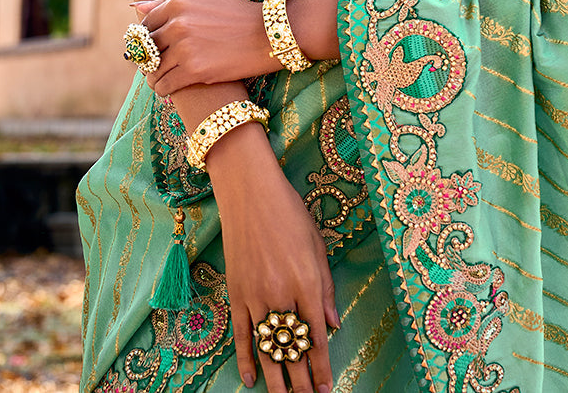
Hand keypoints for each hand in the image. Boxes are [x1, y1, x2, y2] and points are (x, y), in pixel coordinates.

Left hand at [135, 0, 281, 94]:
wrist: (268, 34)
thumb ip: (168, 2)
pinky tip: (169, 90)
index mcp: (178, 2)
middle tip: (154, 66)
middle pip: (147, 47)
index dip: (145, 39)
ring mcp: (184, 48)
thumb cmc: (238, 14)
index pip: (146, 24)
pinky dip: (164, 90)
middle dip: (148, 59)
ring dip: (154, 77)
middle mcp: (177, 24)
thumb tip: (136, 7)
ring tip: (160, 80)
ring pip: (153, 69)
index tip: (150, 47)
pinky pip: (165, 84)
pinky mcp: (193, 70)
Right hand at [208, 124, 338, 392]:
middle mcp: (281, 293)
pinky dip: (246, 358)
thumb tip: (331, 324)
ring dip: (276, 378)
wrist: (249, 193)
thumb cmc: (289, 212)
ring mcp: (255, 295)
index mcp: (306, 281)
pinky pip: (241, 334)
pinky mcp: (236, 293)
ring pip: (267, 347)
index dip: (321, 366)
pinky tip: (251, 379)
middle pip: (292, 348)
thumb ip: (326, 287)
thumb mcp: (317, 245)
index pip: (315, 336)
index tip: (326, 387)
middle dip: (301, 379)